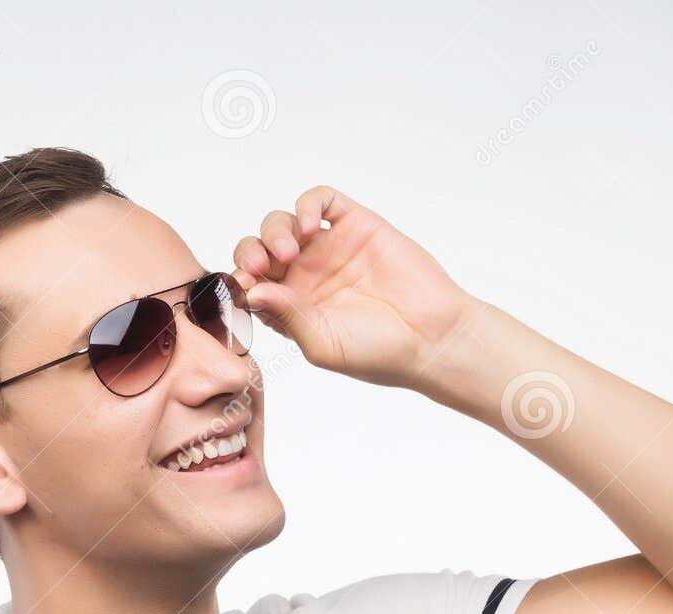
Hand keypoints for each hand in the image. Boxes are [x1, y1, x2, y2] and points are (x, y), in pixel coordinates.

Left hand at [231, 186, 478, 390]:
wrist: (433, 336)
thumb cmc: (381, 353)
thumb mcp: (322, 345)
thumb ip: (286, 317)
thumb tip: (252, 291)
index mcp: (292, 308)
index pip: (250, 285)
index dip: (240, 282)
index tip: (246, 288)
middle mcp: (306, 276)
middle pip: (258, 249)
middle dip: (250, 253)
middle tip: (261, 266)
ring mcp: (330, 249)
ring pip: (283, 223)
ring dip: (274, 231)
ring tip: (289, 252)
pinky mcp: (356, 226)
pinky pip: (322, 201)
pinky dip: (307, 205)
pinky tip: (310, 226)